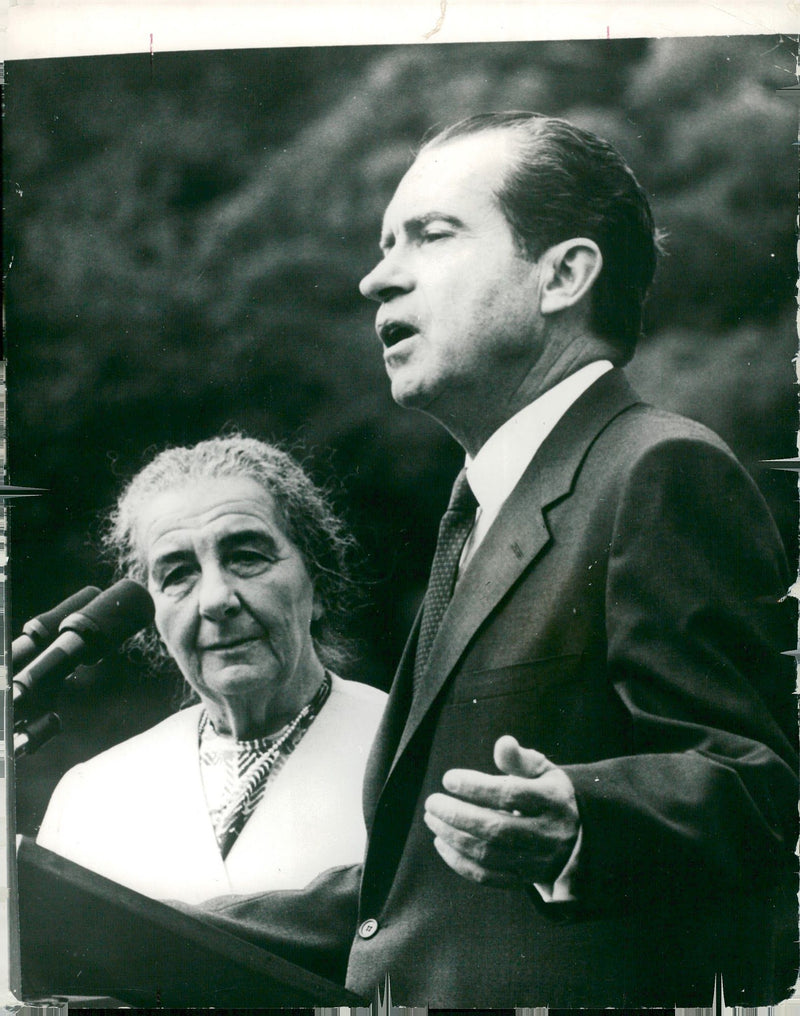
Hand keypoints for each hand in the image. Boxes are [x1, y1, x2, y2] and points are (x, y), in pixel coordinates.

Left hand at [424, 734, 579, 887]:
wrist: (575, 837)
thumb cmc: (549, 794)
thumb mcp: (544, 771)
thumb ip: (520, 759)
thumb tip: (503, 744)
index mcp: (552, 801)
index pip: (511, 795)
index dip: (476, 787)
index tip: (449, 779)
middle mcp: (546, 834)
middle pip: (497, 828)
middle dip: (458, 815)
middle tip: (432, 802)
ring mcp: (535, 861)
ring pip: (489, 855)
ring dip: (453, 837)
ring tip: (432, 819)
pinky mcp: (523, 880)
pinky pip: (487, 876)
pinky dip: (459, 862)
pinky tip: (441, 842)